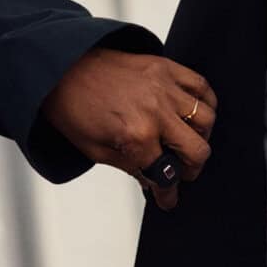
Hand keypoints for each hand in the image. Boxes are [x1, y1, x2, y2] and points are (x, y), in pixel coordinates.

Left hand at [40, 50, 217, 212]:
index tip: (169, 198)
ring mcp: (164, 87)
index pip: (166, 175)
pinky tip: (193, 114)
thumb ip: (130, 167)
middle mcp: (155, 111)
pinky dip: (205, 103)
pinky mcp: (166, 67)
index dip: (169, 194)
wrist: (60, 68)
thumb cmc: (72, 106)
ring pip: (206, 119)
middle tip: (182, 172)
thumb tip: (152, 180)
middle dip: (192, 170)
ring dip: (200, 137)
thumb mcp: (95, 151)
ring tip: (187, 142)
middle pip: (198, 150)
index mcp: (135, 136)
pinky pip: (202, 86)